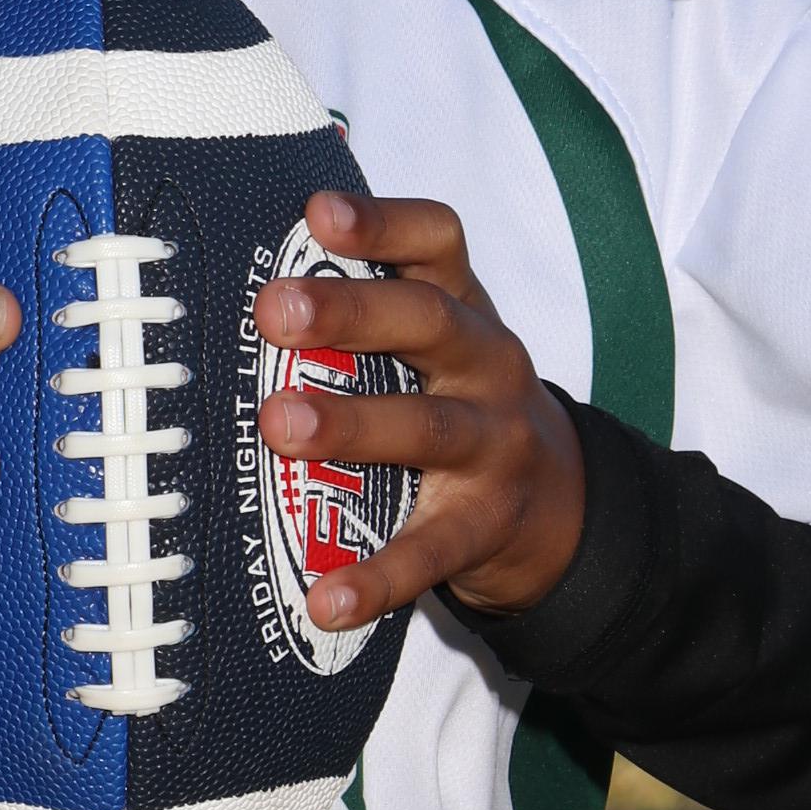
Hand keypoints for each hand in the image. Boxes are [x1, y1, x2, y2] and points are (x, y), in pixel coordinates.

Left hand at [255, 191, 584, 630]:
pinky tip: (324, 598)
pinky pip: (429, 551)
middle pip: (428, 323)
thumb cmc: (463, 403)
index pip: (436, 244)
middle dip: (349, 313)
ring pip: (427, 429)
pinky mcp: (485, 526)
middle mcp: (486, 365)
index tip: (318, 211)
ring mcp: (493, 446)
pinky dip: (375, 577)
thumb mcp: (438, 343)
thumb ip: (366, 311)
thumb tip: (249, 282)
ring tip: (281, 425)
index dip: (382, 223)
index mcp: (463, 309)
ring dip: (352, 425)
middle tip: (273, 310)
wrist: (561, 506)